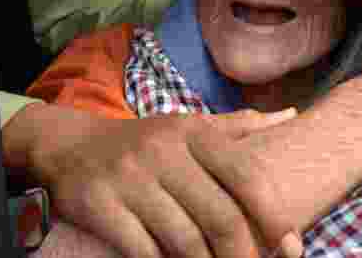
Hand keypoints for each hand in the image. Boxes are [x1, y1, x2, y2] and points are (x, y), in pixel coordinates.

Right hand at [15, 104, 303, 257]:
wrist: (70, 147)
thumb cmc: (144, 142)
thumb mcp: (188, 126)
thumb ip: (238, 127)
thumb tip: (291, 117)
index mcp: (192, 133)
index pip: (245, 174)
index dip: (273, 214)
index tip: (290, 245)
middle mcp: (164, 152)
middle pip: (220, 217)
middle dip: (244, 255)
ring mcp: (131, 179)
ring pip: (186, 241)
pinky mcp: (101, 205)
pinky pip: (145, 252)